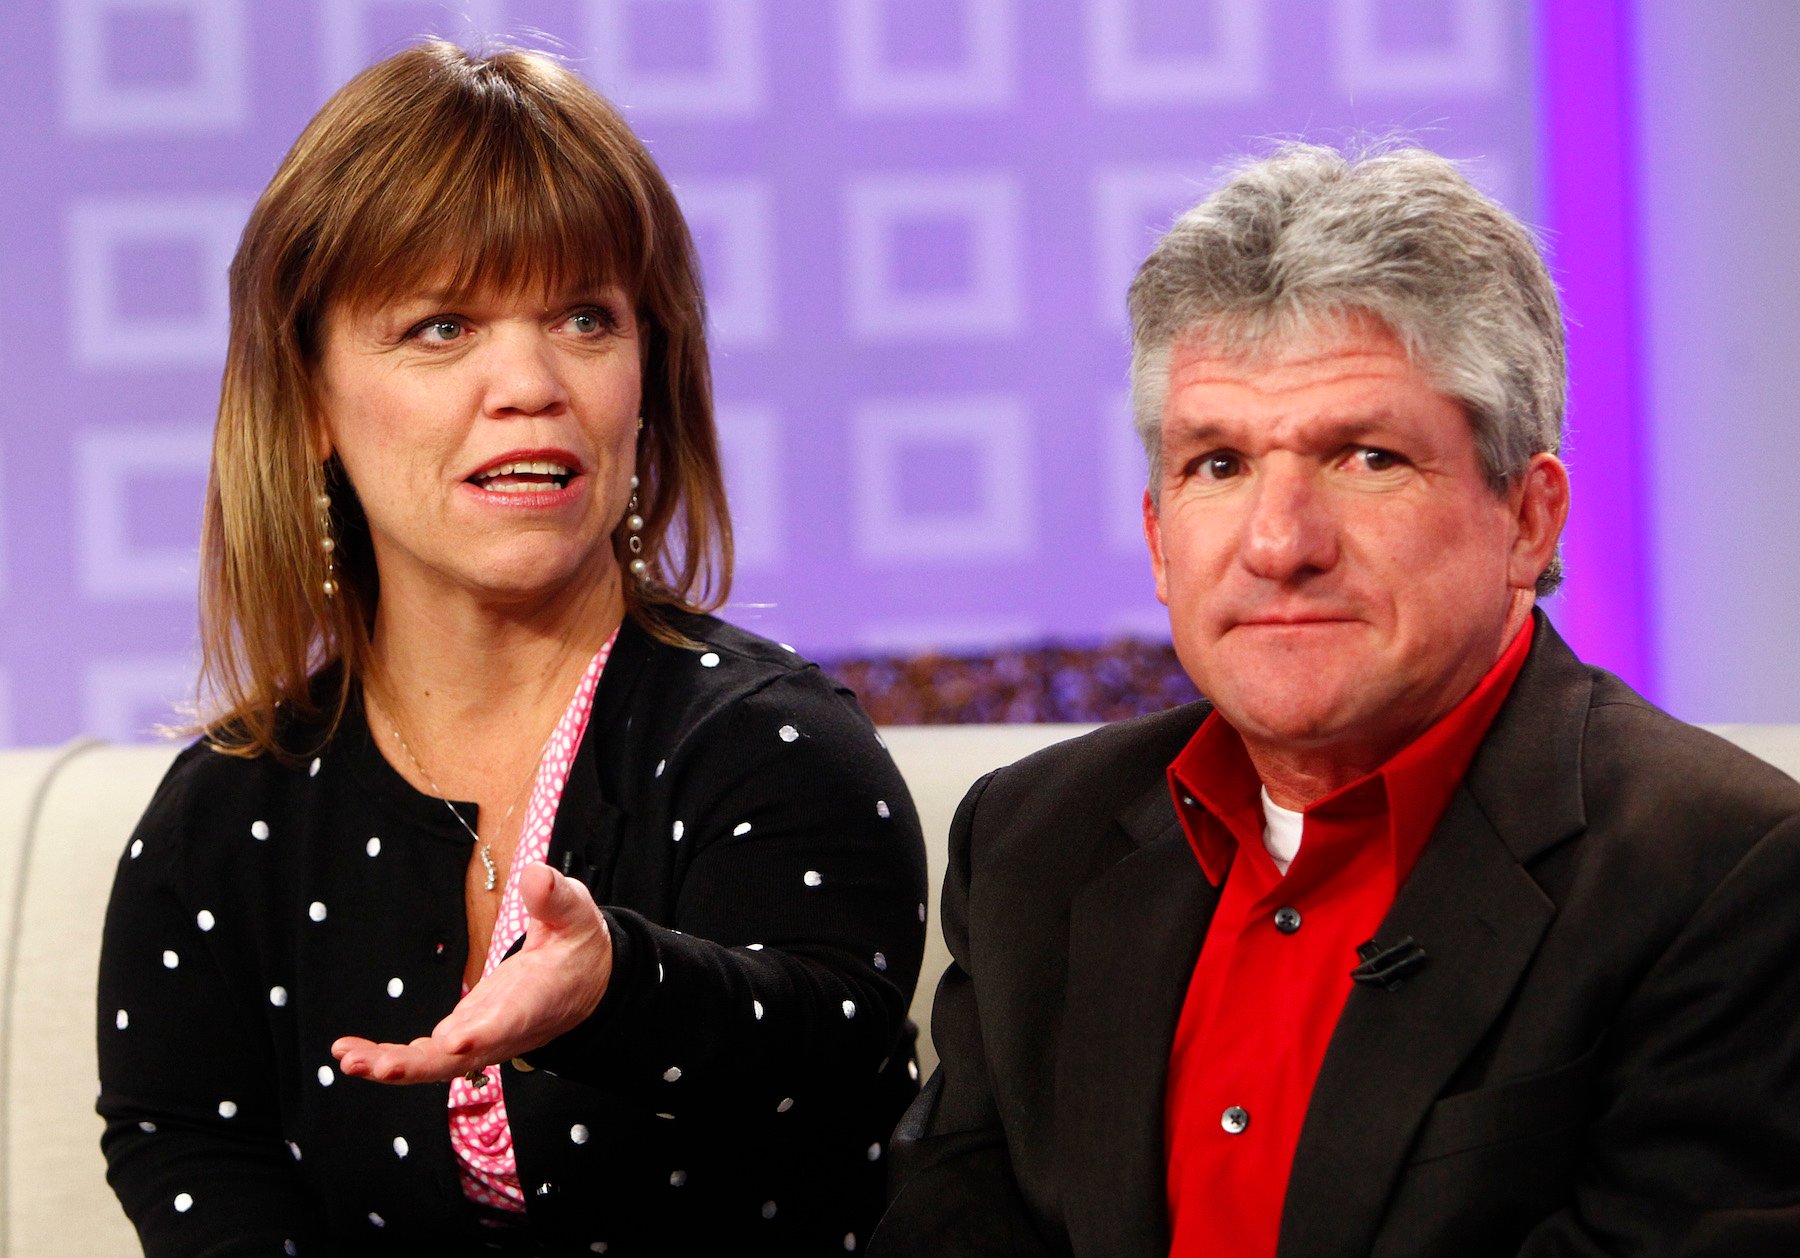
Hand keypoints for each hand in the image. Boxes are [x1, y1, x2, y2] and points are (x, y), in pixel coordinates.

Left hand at [332, 863, 612, 1084]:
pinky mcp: (465, 1034)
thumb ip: (555, 898)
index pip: (509, 1020)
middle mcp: (504, 1029)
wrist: (587, 983)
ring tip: (350, 1058)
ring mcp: (481, 1036)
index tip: (455, 1042)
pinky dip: (393, 1058)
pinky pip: (428, 1055)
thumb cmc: (578, 946)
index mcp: (535, 999)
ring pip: (436, 1062)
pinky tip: (356, 1054)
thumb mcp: (575, 914)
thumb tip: (536, 876)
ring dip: (393, 1064)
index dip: (483, 1034)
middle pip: (460, 1058)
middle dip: (416, 1064)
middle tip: (376, 1065)